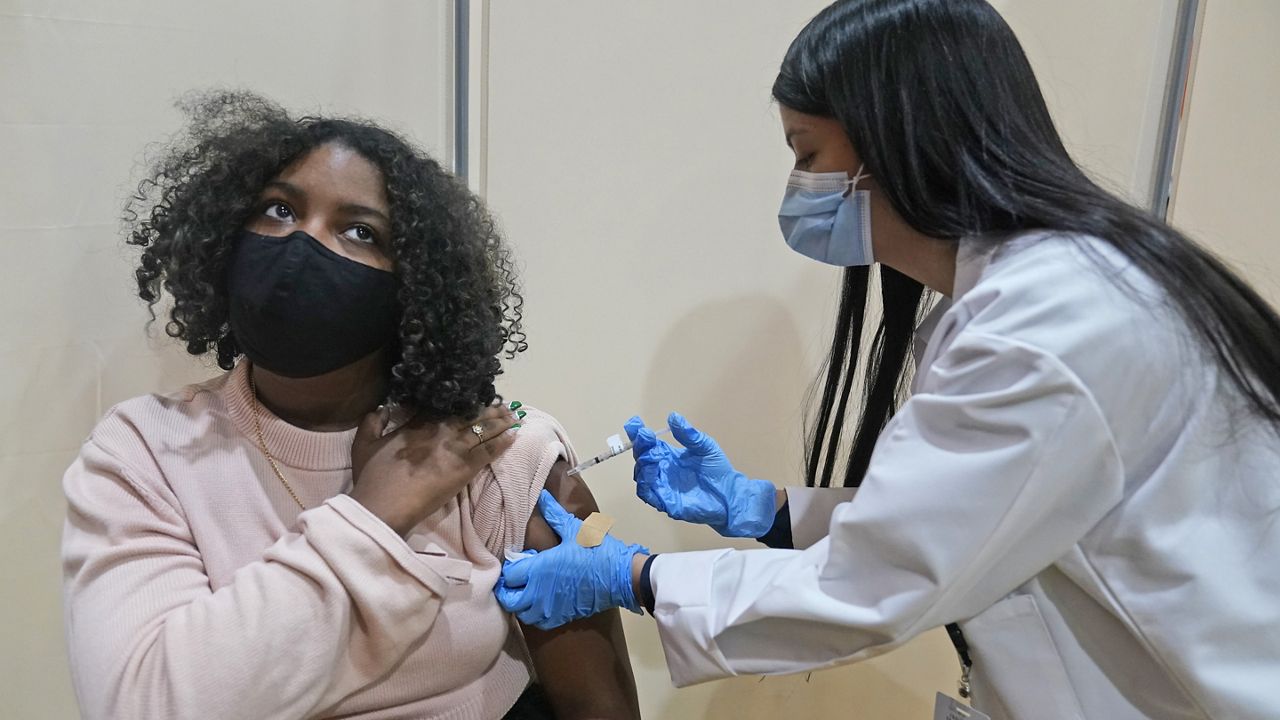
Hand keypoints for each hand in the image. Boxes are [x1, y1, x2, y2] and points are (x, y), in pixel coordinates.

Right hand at [350, 403, 518, 535]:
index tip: (471, 396)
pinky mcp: (465, 468)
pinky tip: (514, 435)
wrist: (385, 506)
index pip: (443, 407)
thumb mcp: (363, 445)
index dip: (460, 401)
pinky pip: (489, 451)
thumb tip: (382, 408)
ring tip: (513, 416)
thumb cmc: (373, 478)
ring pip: (483, 429)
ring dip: (500, 422)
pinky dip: (503, 442)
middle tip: (502, 404)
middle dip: (487, 408)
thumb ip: (372, 422)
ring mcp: (454, 448)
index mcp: (417, 424)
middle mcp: (439, 431)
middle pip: (469, 415)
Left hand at [495, 491, 648, 629]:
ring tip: (527, 590)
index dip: (510, 567)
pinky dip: (534, 615)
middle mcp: (539, 593)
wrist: (621, 577)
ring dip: (520, 603)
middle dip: (508, 589)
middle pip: (509, 599)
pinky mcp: (561, 617)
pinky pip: (538, 622)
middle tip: (516, 578)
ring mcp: (550, 608)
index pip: (509, 575)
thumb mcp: (575, 530)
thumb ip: (554, 514)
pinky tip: (541, 602)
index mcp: (539, 569)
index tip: (520, 560)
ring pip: (522, 613)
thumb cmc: (597, 552)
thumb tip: (542, 496)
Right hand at [625, 412, 777, 537]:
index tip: (634, 423)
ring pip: (642, 476)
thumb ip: (688, 434)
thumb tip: (673, 416)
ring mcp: (663, 487)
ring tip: (649, 454)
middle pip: (642, 458)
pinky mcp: (666, 502)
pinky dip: (646, 483)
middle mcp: (662, 471)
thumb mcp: (705, 447)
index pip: (648, 444)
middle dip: (640, 446)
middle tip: (645, 436)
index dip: (639, 434)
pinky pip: (648, 494)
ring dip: (642, 464)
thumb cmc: (717, 471)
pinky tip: (651, 472)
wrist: (730, 494)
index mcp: (669, 456)